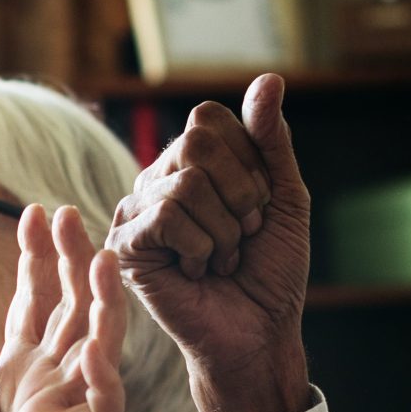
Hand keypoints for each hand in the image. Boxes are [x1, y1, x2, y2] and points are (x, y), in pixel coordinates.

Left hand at [0, 206, 125, 411]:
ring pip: (97, 342)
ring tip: (99, 253)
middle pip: (67, 309)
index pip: (32, 307)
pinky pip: (101, 399)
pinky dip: (104, 366)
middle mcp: (48, 384)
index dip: (35, 263)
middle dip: (67, 260)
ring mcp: (67, 409)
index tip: (34, 216)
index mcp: (17, 378)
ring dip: (100, 297)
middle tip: (66, 211)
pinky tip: (102, 330)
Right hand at [107, 74, 311, 411]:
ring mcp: (136, 210)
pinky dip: (202, 249)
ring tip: (222, 259)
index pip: (210, 120)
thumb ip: (271, 139)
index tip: (260, 208)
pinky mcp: (126, 244)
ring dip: (225, 231)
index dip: (250, 163)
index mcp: (191, 162)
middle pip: (195, 142)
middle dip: (241, 195)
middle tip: (244, 235)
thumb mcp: (284, 196)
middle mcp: (157, 179)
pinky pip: (168, 216)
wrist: (259, 332)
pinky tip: (198, 272)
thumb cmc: (270, 270)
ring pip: (187, 183)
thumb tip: (268, 79)